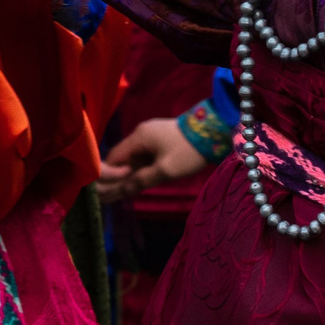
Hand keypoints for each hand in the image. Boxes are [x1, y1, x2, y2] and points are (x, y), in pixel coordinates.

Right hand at [97, 118, 214, 205]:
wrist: (214, 132)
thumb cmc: (187, 151)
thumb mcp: (165, 170)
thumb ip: (142, 180)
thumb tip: (123, 191)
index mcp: (138, 137)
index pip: (114, 156)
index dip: (110, 174)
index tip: (111, 190)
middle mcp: (141, 132)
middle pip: (124, 156)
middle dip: (122, 174)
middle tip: (124, 192)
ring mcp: (151, 133)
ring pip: (136, 155)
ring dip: (135, 170)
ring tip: (136, 187)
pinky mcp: (161, 136)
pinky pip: (146, 152)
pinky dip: (144, 164)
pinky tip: (148, 176)